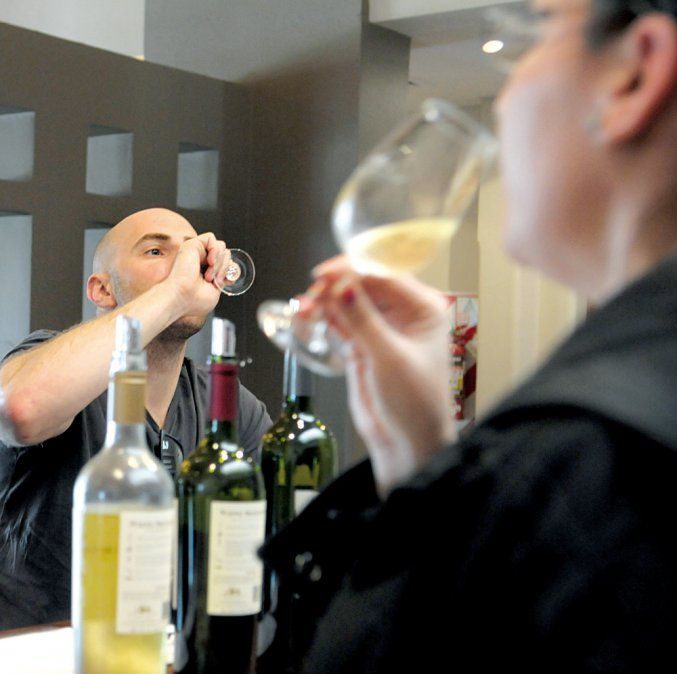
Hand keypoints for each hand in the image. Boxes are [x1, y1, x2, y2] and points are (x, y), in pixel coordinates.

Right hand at [163, 232, 225, 315]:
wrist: (181, 298)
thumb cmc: (194, 300)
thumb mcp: (216, 290)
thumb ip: (224, 277)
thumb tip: (233, 268)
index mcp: (205, 270)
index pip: (225, 262)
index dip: (230, 270)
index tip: (224, 282)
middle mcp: (200, 260)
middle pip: (225, 254)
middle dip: (225, 268)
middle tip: (215, 281)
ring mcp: (195, 252)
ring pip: (221, 247)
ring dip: (220, 262)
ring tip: (209, 275)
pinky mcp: (191, 245)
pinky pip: (211, 238)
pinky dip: (215, 250)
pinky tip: (209, 262)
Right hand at [302, 256, 456, 494]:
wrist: (406, 443)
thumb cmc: (415, 404)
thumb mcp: (390, 358)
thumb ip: (364, 320)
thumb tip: (342, 286)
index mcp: (423, 309)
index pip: (384, 276)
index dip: (352, 271)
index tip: (325, 274)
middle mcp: (403, 314)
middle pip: (364, 285)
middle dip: (335, 287)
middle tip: (312, 294)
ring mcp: (382, 328)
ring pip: (349, 302)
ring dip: (325, 302)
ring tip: (303, 308)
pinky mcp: (364, 344)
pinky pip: (341, 322)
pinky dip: (324, 318)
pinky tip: (307, 317)